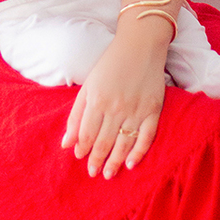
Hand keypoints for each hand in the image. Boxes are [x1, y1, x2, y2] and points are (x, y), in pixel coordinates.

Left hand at [61, 23, 166, 178]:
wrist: (140, 45)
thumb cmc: (110, 64)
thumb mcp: (88, 85)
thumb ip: (76, 115)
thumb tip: (66, 143)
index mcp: (97, 99)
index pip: (87, 133)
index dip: (83, 148)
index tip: (80, 158)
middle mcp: (116, 107)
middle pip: (104, 141)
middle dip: (97, 160)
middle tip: (93, 173)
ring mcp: (136, 109)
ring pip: (124, 142)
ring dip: (115, 161)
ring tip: (109, 174)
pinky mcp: (153, 109)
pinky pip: (146, 136)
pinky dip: (139, 151)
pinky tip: (130, 163)